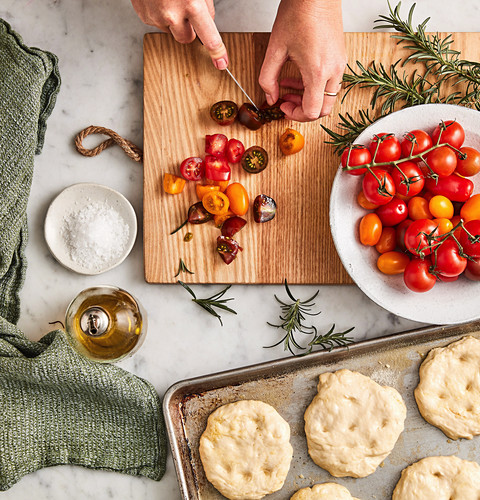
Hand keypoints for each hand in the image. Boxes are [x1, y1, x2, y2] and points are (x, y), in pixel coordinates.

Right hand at [131, 0, 227, 68]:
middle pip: (187, 39)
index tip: (222, 63)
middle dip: (189, 29)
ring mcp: (156, 16)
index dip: (217, 52)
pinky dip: (160, 15)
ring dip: (174, 21)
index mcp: (191, 4)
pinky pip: (157, 24)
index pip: (209, 36)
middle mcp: (172, 14)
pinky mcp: (144, 15)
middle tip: (186, 12)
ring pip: (171, 31)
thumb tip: (207, 23)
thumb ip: (205, 6)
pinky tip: (159, 0)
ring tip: (170, 0)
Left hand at [259, 0, 345, 120]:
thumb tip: (270, 98)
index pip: (312, 111)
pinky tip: (298, 76)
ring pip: (328, 97)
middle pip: (324, 109)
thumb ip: (268, 79)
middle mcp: (334, 70)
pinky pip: (330, 82)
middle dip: (303, 110)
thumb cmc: (299, 13)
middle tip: (286, 102)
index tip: (283, 107)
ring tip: (288, 87)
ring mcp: (340, 64)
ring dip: (308, 98)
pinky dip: (315, 86)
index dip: (295, 115)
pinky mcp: (340, 58)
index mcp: (318, 72)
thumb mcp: (275, 49)